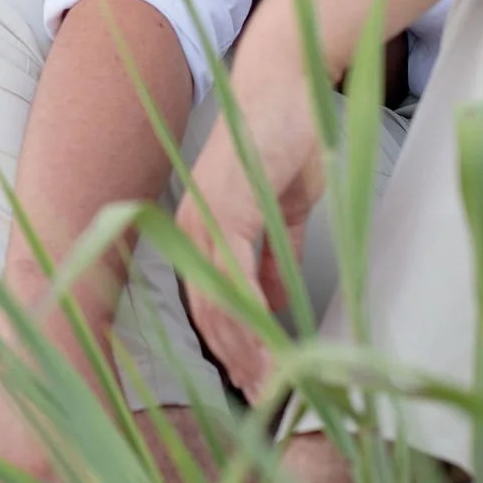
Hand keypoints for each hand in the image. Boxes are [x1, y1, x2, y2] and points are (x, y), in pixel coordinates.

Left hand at [178, 93, 326, 401]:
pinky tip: (272, 344)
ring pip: (218, 302)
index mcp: (203, 231)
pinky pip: (236, 275)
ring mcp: (206, 219)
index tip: (260, 385)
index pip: (210, 305)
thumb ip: (274, 258)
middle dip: (238, 361)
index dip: (233, 348)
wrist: (289, 81)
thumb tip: (275, 302)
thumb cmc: (285, 138)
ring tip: (273, 386)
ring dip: (246, 349)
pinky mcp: (227, 208)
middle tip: (267, 401)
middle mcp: (193, 228)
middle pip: (207, 314)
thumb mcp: (283, 212)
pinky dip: (253, 314)